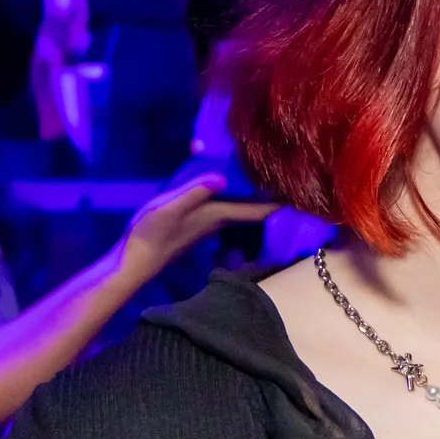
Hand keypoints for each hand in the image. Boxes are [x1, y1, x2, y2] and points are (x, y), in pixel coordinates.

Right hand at [118, 174, 279, 285]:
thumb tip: (222, 179)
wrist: (136, 260)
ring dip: (256, 196)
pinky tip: (234, 185)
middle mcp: (218, 220)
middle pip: (253, 208)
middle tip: (292, 178)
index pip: (256, 209)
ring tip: (271, 179)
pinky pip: (226, 206)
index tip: (303, 194)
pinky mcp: (198, 222)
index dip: (279, 202)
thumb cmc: (151, 234)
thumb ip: (194, 193)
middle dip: (272, 196)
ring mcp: (209, 222)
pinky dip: (236, 195)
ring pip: (241, 207)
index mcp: (216, 214)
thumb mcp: (168, 208)